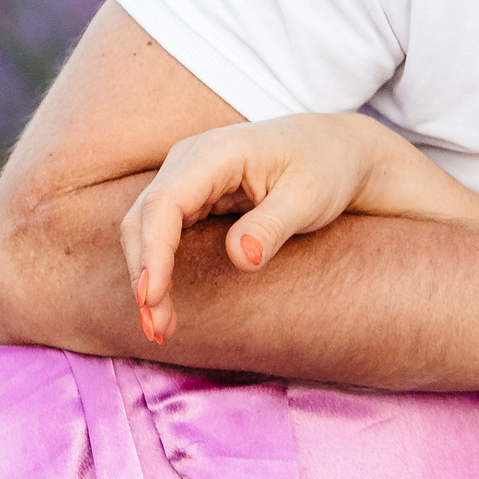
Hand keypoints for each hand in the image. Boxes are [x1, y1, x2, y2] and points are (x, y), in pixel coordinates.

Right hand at [121, 112, 407, 344]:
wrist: (335, 150)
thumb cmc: (326, 168)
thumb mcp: (310, 198)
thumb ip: (273, 225)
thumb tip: (241, 257)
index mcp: (218, 152)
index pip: (166, 202)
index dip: (154, 251)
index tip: (152, 296)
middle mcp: (191, 160)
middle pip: (144, 219)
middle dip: (143, 275)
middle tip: (155, 328)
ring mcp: (186, 176)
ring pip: (145, 229)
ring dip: (146, 279)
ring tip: (159, 328)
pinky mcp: (190, 196)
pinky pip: (161, 233)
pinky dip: (158, 270)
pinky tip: (163, 306)